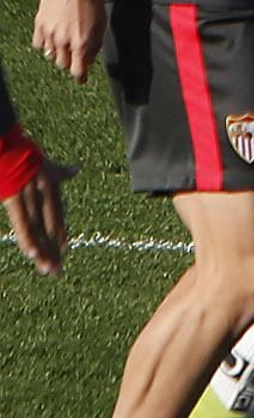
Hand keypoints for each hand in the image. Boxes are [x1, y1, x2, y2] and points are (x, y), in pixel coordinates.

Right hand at [6, 152, 76, 275]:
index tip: (66, 248)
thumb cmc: (27, 154)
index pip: (58, 216)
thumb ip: (62, 171)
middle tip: (58, 270)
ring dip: (44, 251)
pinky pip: (23, 224)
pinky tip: (33, 254)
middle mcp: (45, 196)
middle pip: (51, 228)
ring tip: (49, 269)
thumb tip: (77, 168)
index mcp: (51, 189)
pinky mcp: (15, 201)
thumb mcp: (49, 163)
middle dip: (54, 250)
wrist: (12, 147)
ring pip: (40, 231)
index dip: (61, 233)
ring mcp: (31, 199)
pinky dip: (28, 239)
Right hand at [33, 0, 106, 83]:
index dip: (81, 77)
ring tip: (65, 44)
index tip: (82, 78)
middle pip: (63, 65)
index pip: (78, 71)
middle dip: (71, 63)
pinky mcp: (39, 24)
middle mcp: (63, 41)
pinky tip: (52, 39)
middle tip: (75, 56)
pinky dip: (45, 44)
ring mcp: (49, 33)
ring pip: (50, 55)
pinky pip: (38, 44)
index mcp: (81, 42)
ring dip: (58, 53)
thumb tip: (89, 60)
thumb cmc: (92, 0)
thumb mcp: (101, 25)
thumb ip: (95, 45)